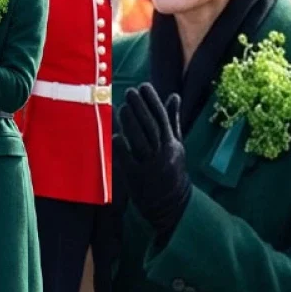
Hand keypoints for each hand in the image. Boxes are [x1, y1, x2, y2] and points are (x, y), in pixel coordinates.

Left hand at [113, 83, 190, 241]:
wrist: (173, 205)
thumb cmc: (172, 170)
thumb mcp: (176, 145)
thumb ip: (173, 120)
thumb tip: (174, 95)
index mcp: (172, 143)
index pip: (163, 118)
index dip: (153, 101)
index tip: (144, 86)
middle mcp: (164, 153)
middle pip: (151, 127)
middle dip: (141, 108)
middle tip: (130, 91)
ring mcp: (151, 166)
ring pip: (141, 141)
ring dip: (131, 123)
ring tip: (121, 107)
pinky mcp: (138, 179)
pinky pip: (129, 161)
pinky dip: (122, 149)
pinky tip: (114, 136)